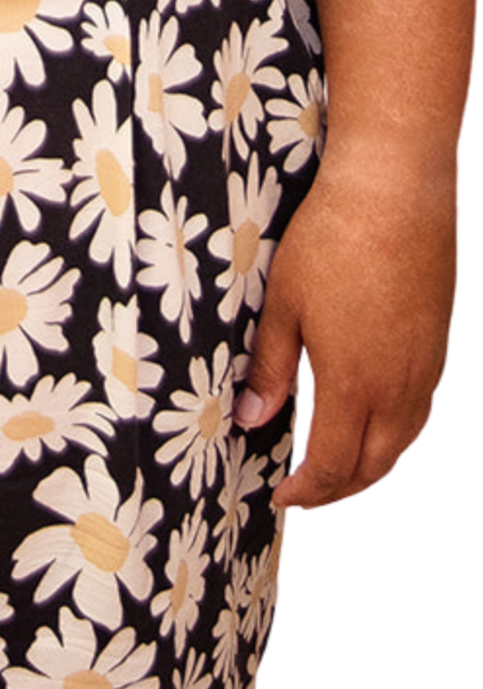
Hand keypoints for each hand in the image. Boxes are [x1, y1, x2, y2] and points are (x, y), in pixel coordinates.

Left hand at [231, 160, 457, 507]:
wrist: (397, 192)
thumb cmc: (335, 239)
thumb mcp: (283, 303)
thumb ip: (270, 366)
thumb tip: (253, 417)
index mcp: (354, 385)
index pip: (331, 465)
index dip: (305, 491)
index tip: (282, 496)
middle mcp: (397, 388)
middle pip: (373, 466)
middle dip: (337, 488)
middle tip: (304, 488)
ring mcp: (423, 368)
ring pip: (402, 442)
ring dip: (369, 463)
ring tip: (335, 460)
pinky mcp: (436, 345)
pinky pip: (417, 410)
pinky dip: (393, 431)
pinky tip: (372, 415)